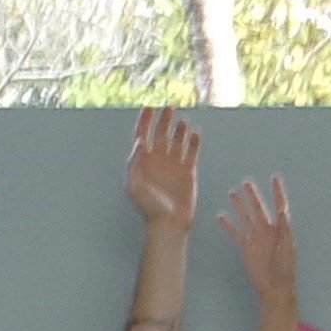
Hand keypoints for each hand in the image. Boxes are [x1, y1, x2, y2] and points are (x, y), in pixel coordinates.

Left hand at [126, 106, 201, 236]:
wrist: (169, 223)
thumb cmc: (149, 207)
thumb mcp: (134, 185)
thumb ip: (135, 162)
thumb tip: (140, 141)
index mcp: (143, 161)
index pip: (142, 135)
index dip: (145, 120)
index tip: (149, 107)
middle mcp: (158, 160)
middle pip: (160, 133)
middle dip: (164, 120)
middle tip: (168, 108)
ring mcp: (173, 164)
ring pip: (177, 140)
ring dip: (179, 129)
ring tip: (182, 121)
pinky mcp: (188, 171)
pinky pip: (192, 152)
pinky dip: (194, 142)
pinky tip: (195, 133)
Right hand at [219, 174, 299, 306]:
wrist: (274, 287)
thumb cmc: (285, 268)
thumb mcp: (287, 247)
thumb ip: (285, 228)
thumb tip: (283, 210)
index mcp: (280, 228)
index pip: (279, 205)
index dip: (277, 192)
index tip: (274, 178)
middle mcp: (267, 230)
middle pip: (259, 208)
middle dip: (253, 195)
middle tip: (246, 182)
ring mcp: (255, 238)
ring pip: (245, 217)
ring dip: (239, 206)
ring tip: (232, 193)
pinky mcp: (245, 247)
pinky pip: (235, 233)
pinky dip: (228, 225)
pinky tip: (221, 216)